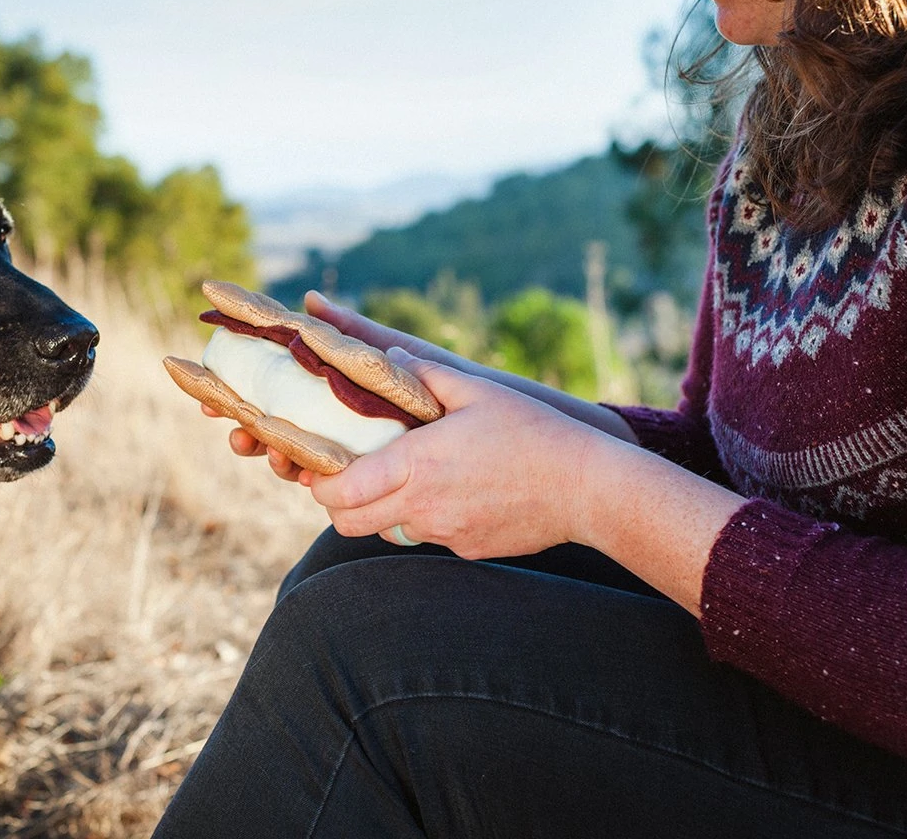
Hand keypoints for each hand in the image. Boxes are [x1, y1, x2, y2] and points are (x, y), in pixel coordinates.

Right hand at [205, 291, 461, 480]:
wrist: (487, 424)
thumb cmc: (441, 381)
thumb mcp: (393, 351)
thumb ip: (353, 331)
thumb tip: (306, 300)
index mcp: (332, 388)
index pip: (275, 390)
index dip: (237, 392)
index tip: (210, 393)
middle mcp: (333, 421)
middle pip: (273, 426)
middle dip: (245, 428)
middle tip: (230, 428)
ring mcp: (347, 450)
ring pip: (293, 456)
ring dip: (271, 454)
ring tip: (265, 449)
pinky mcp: (368, 477)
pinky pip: (328, 481)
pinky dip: (308, 476)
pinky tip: (299, 472)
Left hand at [305, 348, 611, 555]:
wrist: (586, 488)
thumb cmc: (533, 432)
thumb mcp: (478, 390)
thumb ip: (426, 374)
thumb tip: (389, 357)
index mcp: (415, 463)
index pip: (341, 490)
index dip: (320, 483)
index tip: (320, 468)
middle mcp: (422, 505)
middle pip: (348, 523)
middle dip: (338, 505)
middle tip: (348, 479)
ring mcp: (443, 532)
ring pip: (386, 532)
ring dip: (380, 513)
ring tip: (399, 482)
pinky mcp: (466, 549)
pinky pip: (427, 539)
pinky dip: (424, 521)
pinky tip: (448, 495)